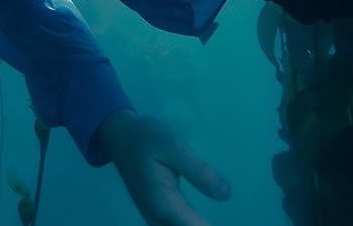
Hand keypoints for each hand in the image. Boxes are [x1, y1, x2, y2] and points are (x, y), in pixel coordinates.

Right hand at [95, 110, 229, 225]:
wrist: (119, 135)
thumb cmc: (146, 137)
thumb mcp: (174, 146)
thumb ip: (199, 172)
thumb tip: (226, 195)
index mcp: (165, 205)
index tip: (234, 222)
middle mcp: (158, 218)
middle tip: (232, 210)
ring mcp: (155, 218)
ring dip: (196, 225)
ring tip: (210, 217)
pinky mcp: (156, 213)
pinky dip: (190, 224)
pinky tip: (201, 221)